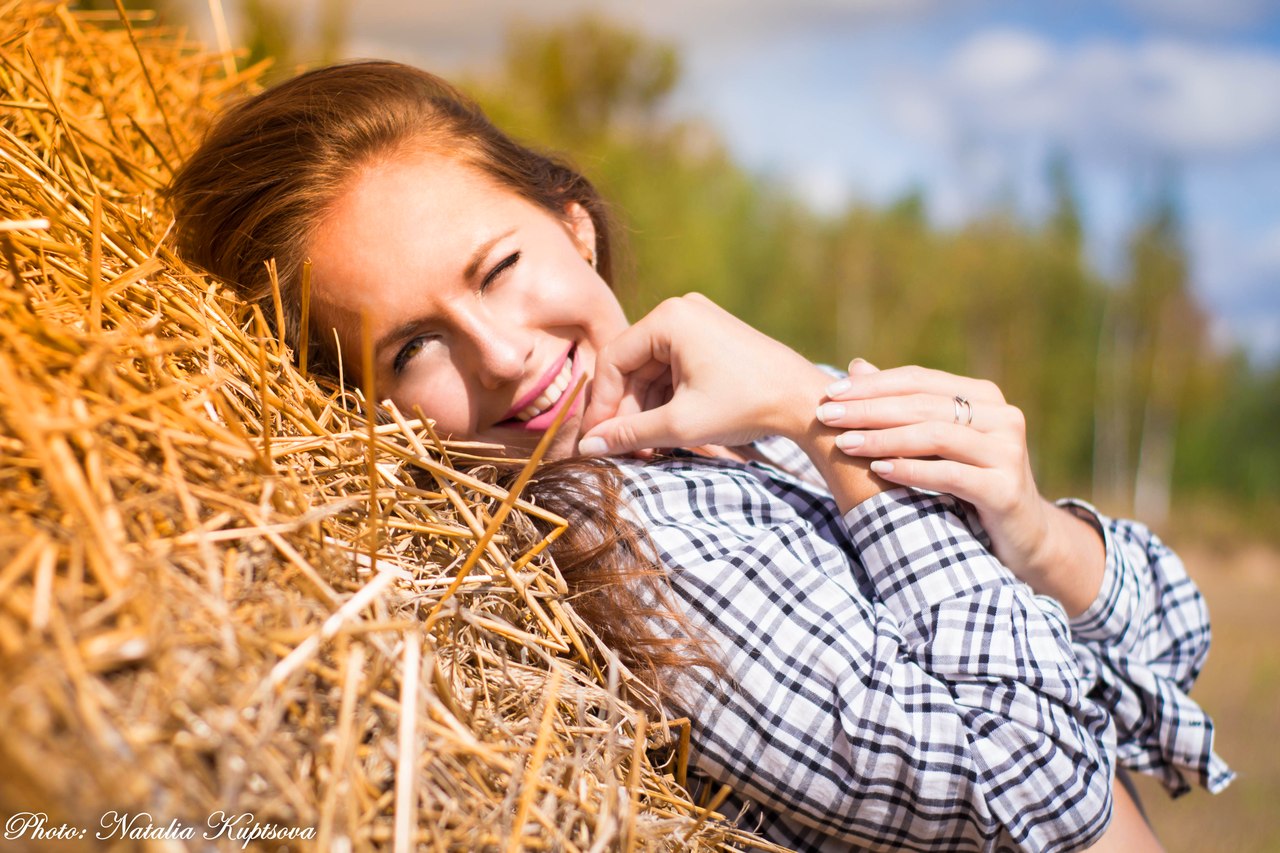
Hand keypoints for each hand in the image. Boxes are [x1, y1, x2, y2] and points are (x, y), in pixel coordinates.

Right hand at [578, 294, 828, 454]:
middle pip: (632, 366)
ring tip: (646, 447)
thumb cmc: (745, 405)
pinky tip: (664, 432)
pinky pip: (672, 370)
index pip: (613, 360)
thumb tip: (586, 449)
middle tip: (621, 449)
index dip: (601, 404)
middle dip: (626, 410)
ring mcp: (696, 322)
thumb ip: (629, 434)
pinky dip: (665, 400)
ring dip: (645, 409)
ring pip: (651, 371)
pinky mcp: (710, 339)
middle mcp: (679, 311)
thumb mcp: (681, 424)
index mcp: (669, 318)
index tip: (595, 439)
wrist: (803, 401)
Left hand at [817, 360, 1103, 611]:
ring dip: (884, 437)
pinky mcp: (1006, 488)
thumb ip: (901, 404)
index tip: (830, 392)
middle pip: (923, 404)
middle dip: (869, 409)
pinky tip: (878, 469)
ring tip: (844, 442)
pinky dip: (910, 470)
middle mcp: (1002, 416)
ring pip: (936, 435)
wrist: (1021, 535)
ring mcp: (1008, 451)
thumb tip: (856, 365)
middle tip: (826, 415)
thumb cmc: (969, 481)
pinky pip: (950, 473)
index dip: (873, 384)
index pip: (919, 380)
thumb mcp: (935, 441)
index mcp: (985, 396)